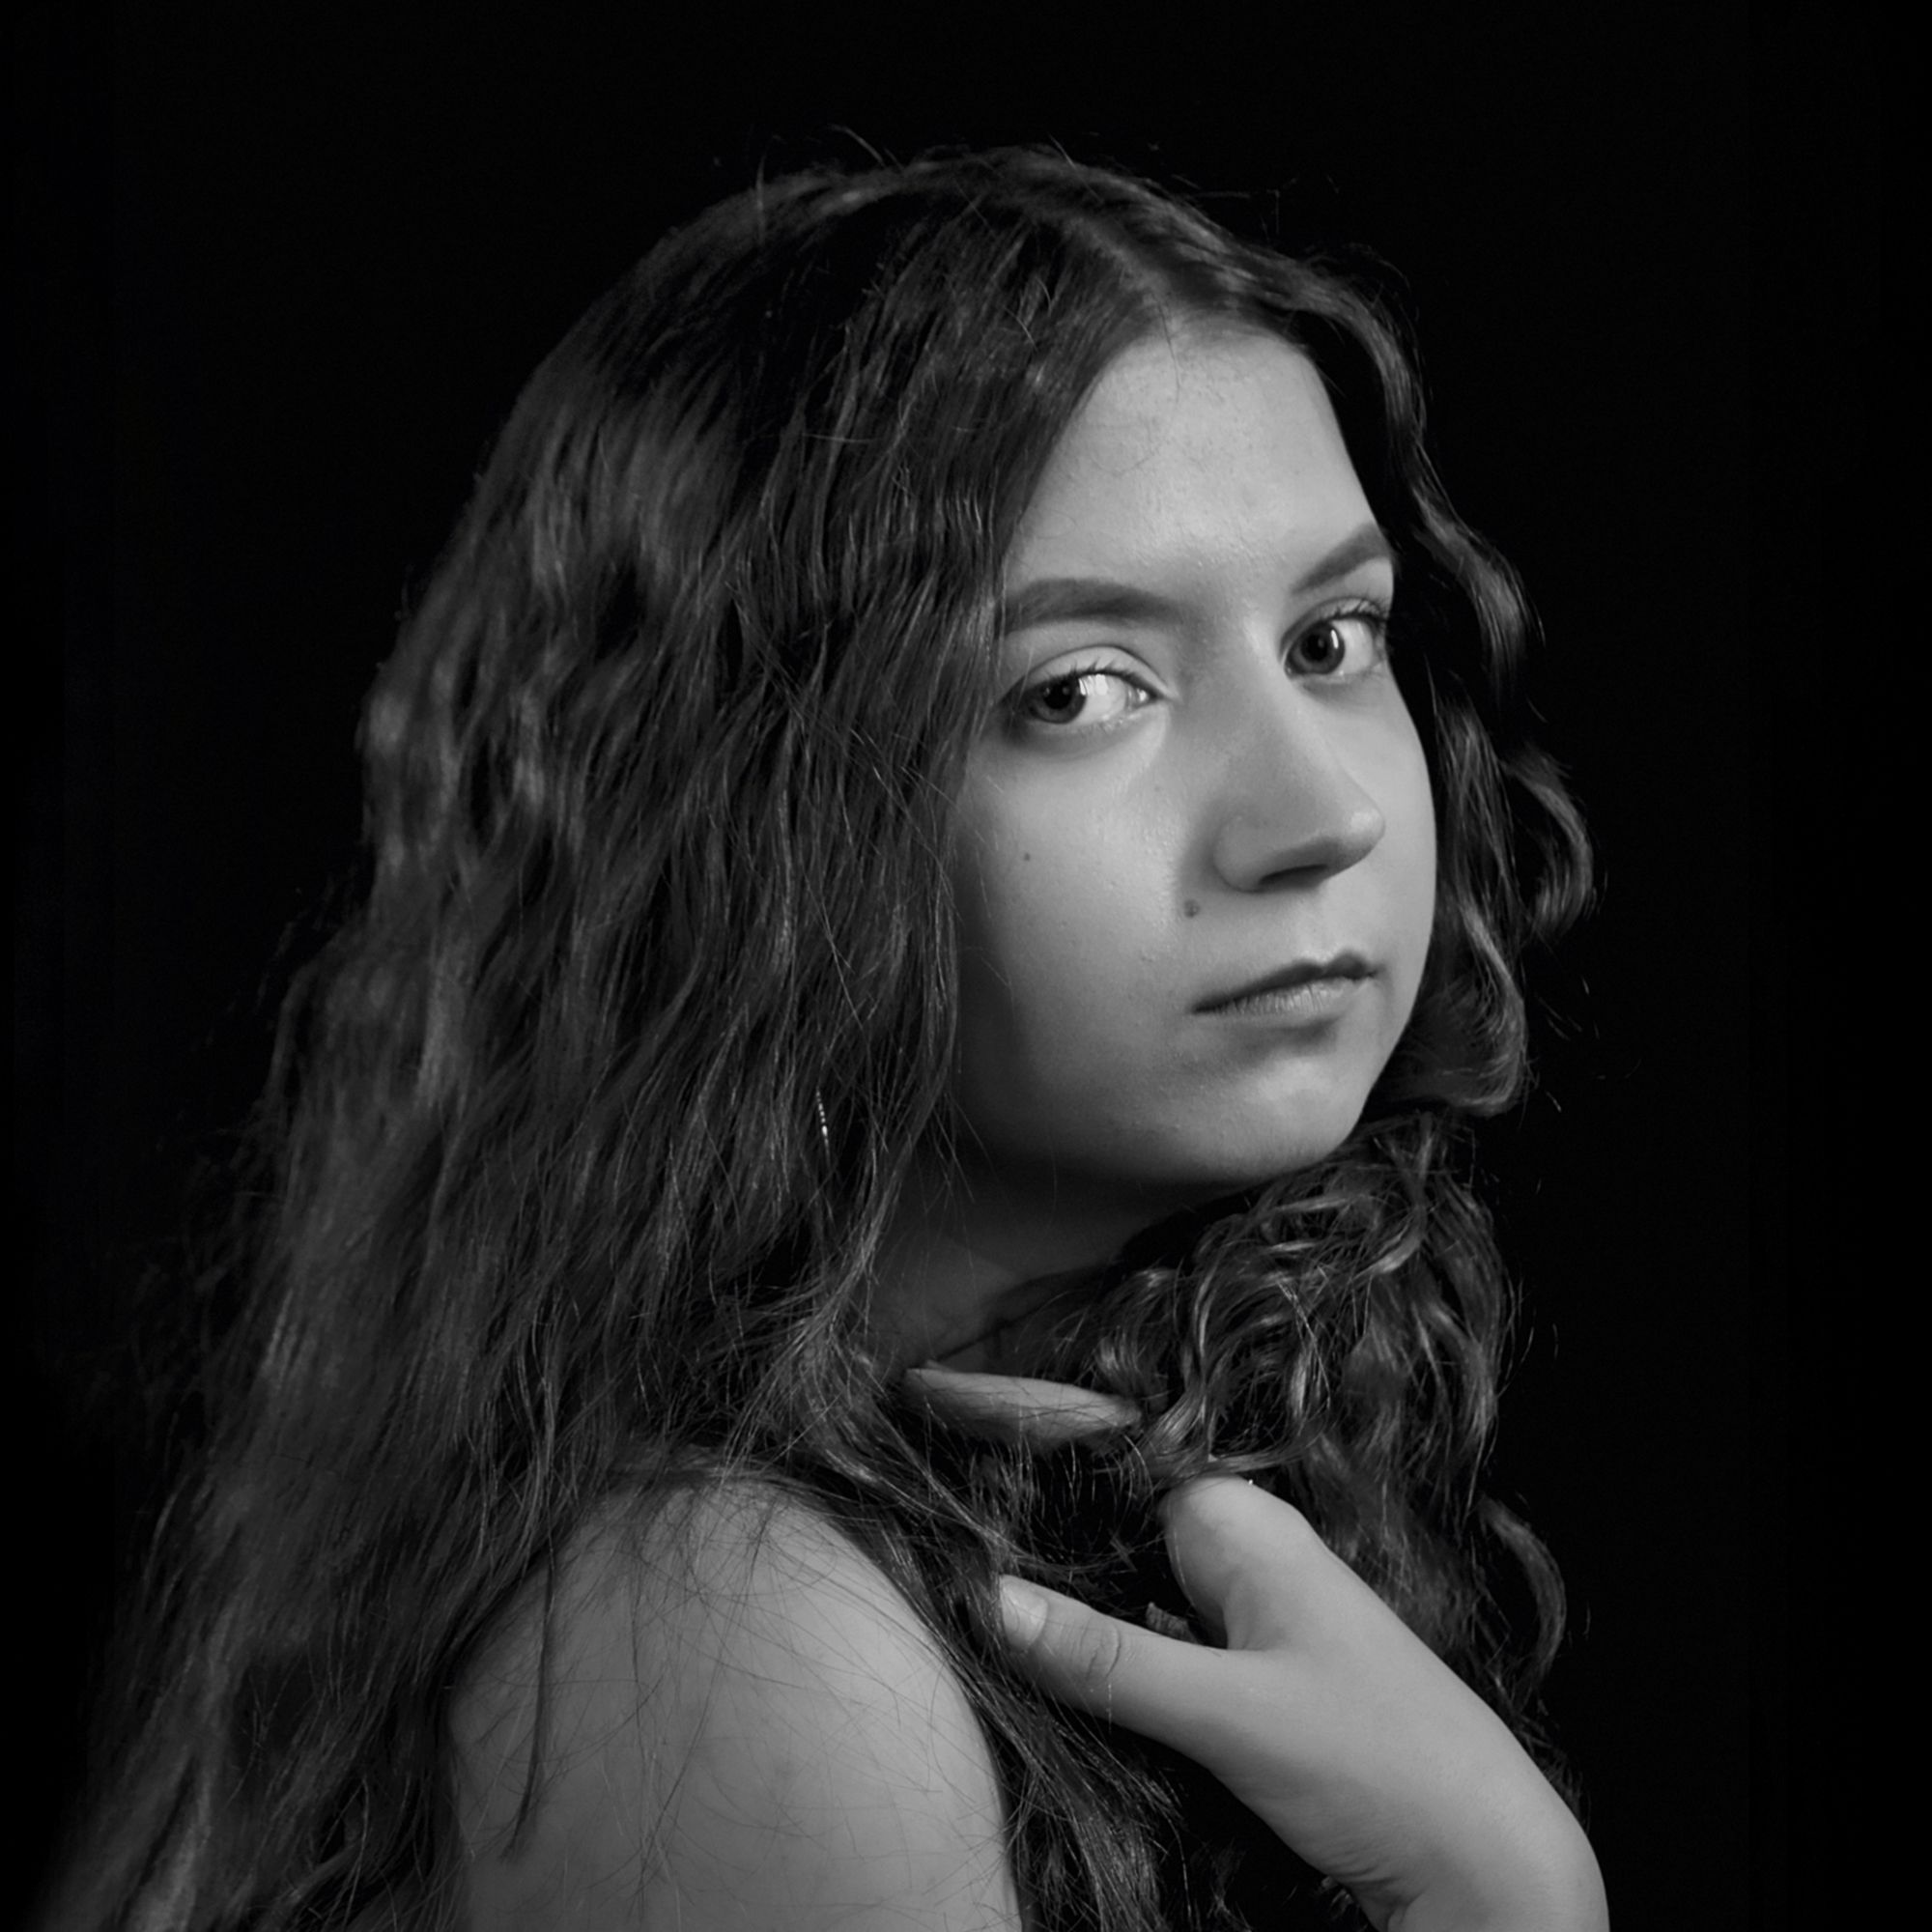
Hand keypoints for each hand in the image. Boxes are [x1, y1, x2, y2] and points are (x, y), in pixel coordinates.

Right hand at [904, 1365, 1606, 1931]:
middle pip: (1102, 1529)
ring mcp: (1238, 1618)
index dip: (1023, 1443)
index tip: (929, 1411)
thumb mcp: (1230, 1712)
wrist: (1486, 1863)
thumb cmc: (1384, 1761)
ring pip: (1116, 1593)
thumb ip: (1105, 1658)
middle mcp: (1238, 1554)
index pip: (1108, 1462)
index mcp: (1242, 1522)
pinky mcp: (1238, 1679)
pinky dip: (1093, 1656)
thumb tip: (986, 1597)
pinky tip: (1031, 1661)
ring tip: (954, 1588)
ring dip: (1054, 1608)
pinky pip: (1143, 1646)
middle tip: (922, 1525)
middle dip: (1024, 1537)